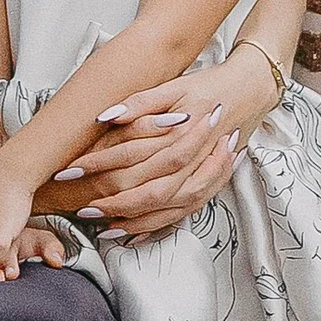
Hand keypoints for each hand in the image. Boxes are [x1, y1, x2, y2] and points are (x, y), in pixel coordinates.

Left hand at [50, 59, 277, 236]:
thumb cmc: (207, 87)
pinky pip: (180, 215)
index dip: (99, 165)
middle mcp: (194, 161)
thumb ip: (139, 103)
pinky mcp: (208, 187)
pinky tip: (133, 234)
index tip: (71, 171)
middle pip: (149, 191)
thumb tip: (105, 117)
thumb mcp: (173, 86)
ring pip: (165, 209)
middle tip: (81, 209)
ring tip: (102, 227)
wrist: (249, 92)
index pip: (132, 156)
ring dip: (133, 220)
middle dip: (112, 202)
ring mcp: (204, 177)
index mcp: (182, 134)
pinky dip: (155, 226)